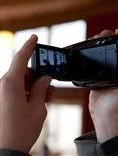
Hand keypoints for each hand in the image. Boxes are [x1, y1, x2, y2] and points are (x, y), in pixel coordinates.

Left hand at [0, 35, 54, 152]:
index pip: (21, 58)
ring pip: (21, 81)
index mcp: (10, 84)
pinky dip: (27, 91)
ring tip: (45, 96)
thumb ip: (42, 89)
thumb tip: (45, 79)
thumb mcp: (38, 108)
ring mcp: (1, 93)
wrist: (5, 150)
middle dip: (38, 77)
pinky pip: (16, 89)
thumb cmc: (20, 131)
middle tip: (49, 86)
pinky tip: (37, 100)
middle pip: (24, 72)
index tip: (35, 37)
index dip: (29, 46)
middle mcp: (3, 86)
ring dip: (34, 86)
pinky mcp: (1, 99)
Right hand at [89, 28, 117, 141]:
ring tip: (98, 38)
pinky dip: (95, 47)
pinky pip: (97, 55)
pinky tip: (92, 44)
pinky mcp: (99, 70)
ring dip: (103, 39)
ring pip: (107, 47)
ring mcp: (110, 67)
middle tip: (107, 34)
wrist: (108, 114)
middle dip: (112, 34)